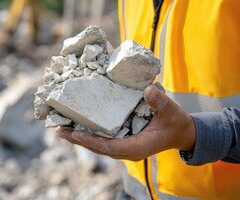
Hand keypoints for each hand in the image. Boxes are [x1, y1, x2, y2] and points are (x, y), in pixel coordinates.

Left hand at [57, 84, 195, 160]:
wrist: (180, 132)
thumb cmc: (175, 122)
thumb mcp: (172, 111)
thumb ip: (161, 102)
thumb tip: (148, 90)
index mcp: (137, 147)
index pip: (110, 146)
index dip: (91, 140)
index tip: (75, 133)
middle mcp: (127, 151)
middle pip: (98, 148)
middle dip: (78, 140)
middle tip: (59, 130)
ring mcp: (124, 148)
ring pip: (98, 145)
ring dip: (80, 138)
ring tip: (62, 129)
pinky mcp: (123, 142)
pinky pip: (102, 140)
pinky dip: (89, 135)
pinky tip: (78, 126)